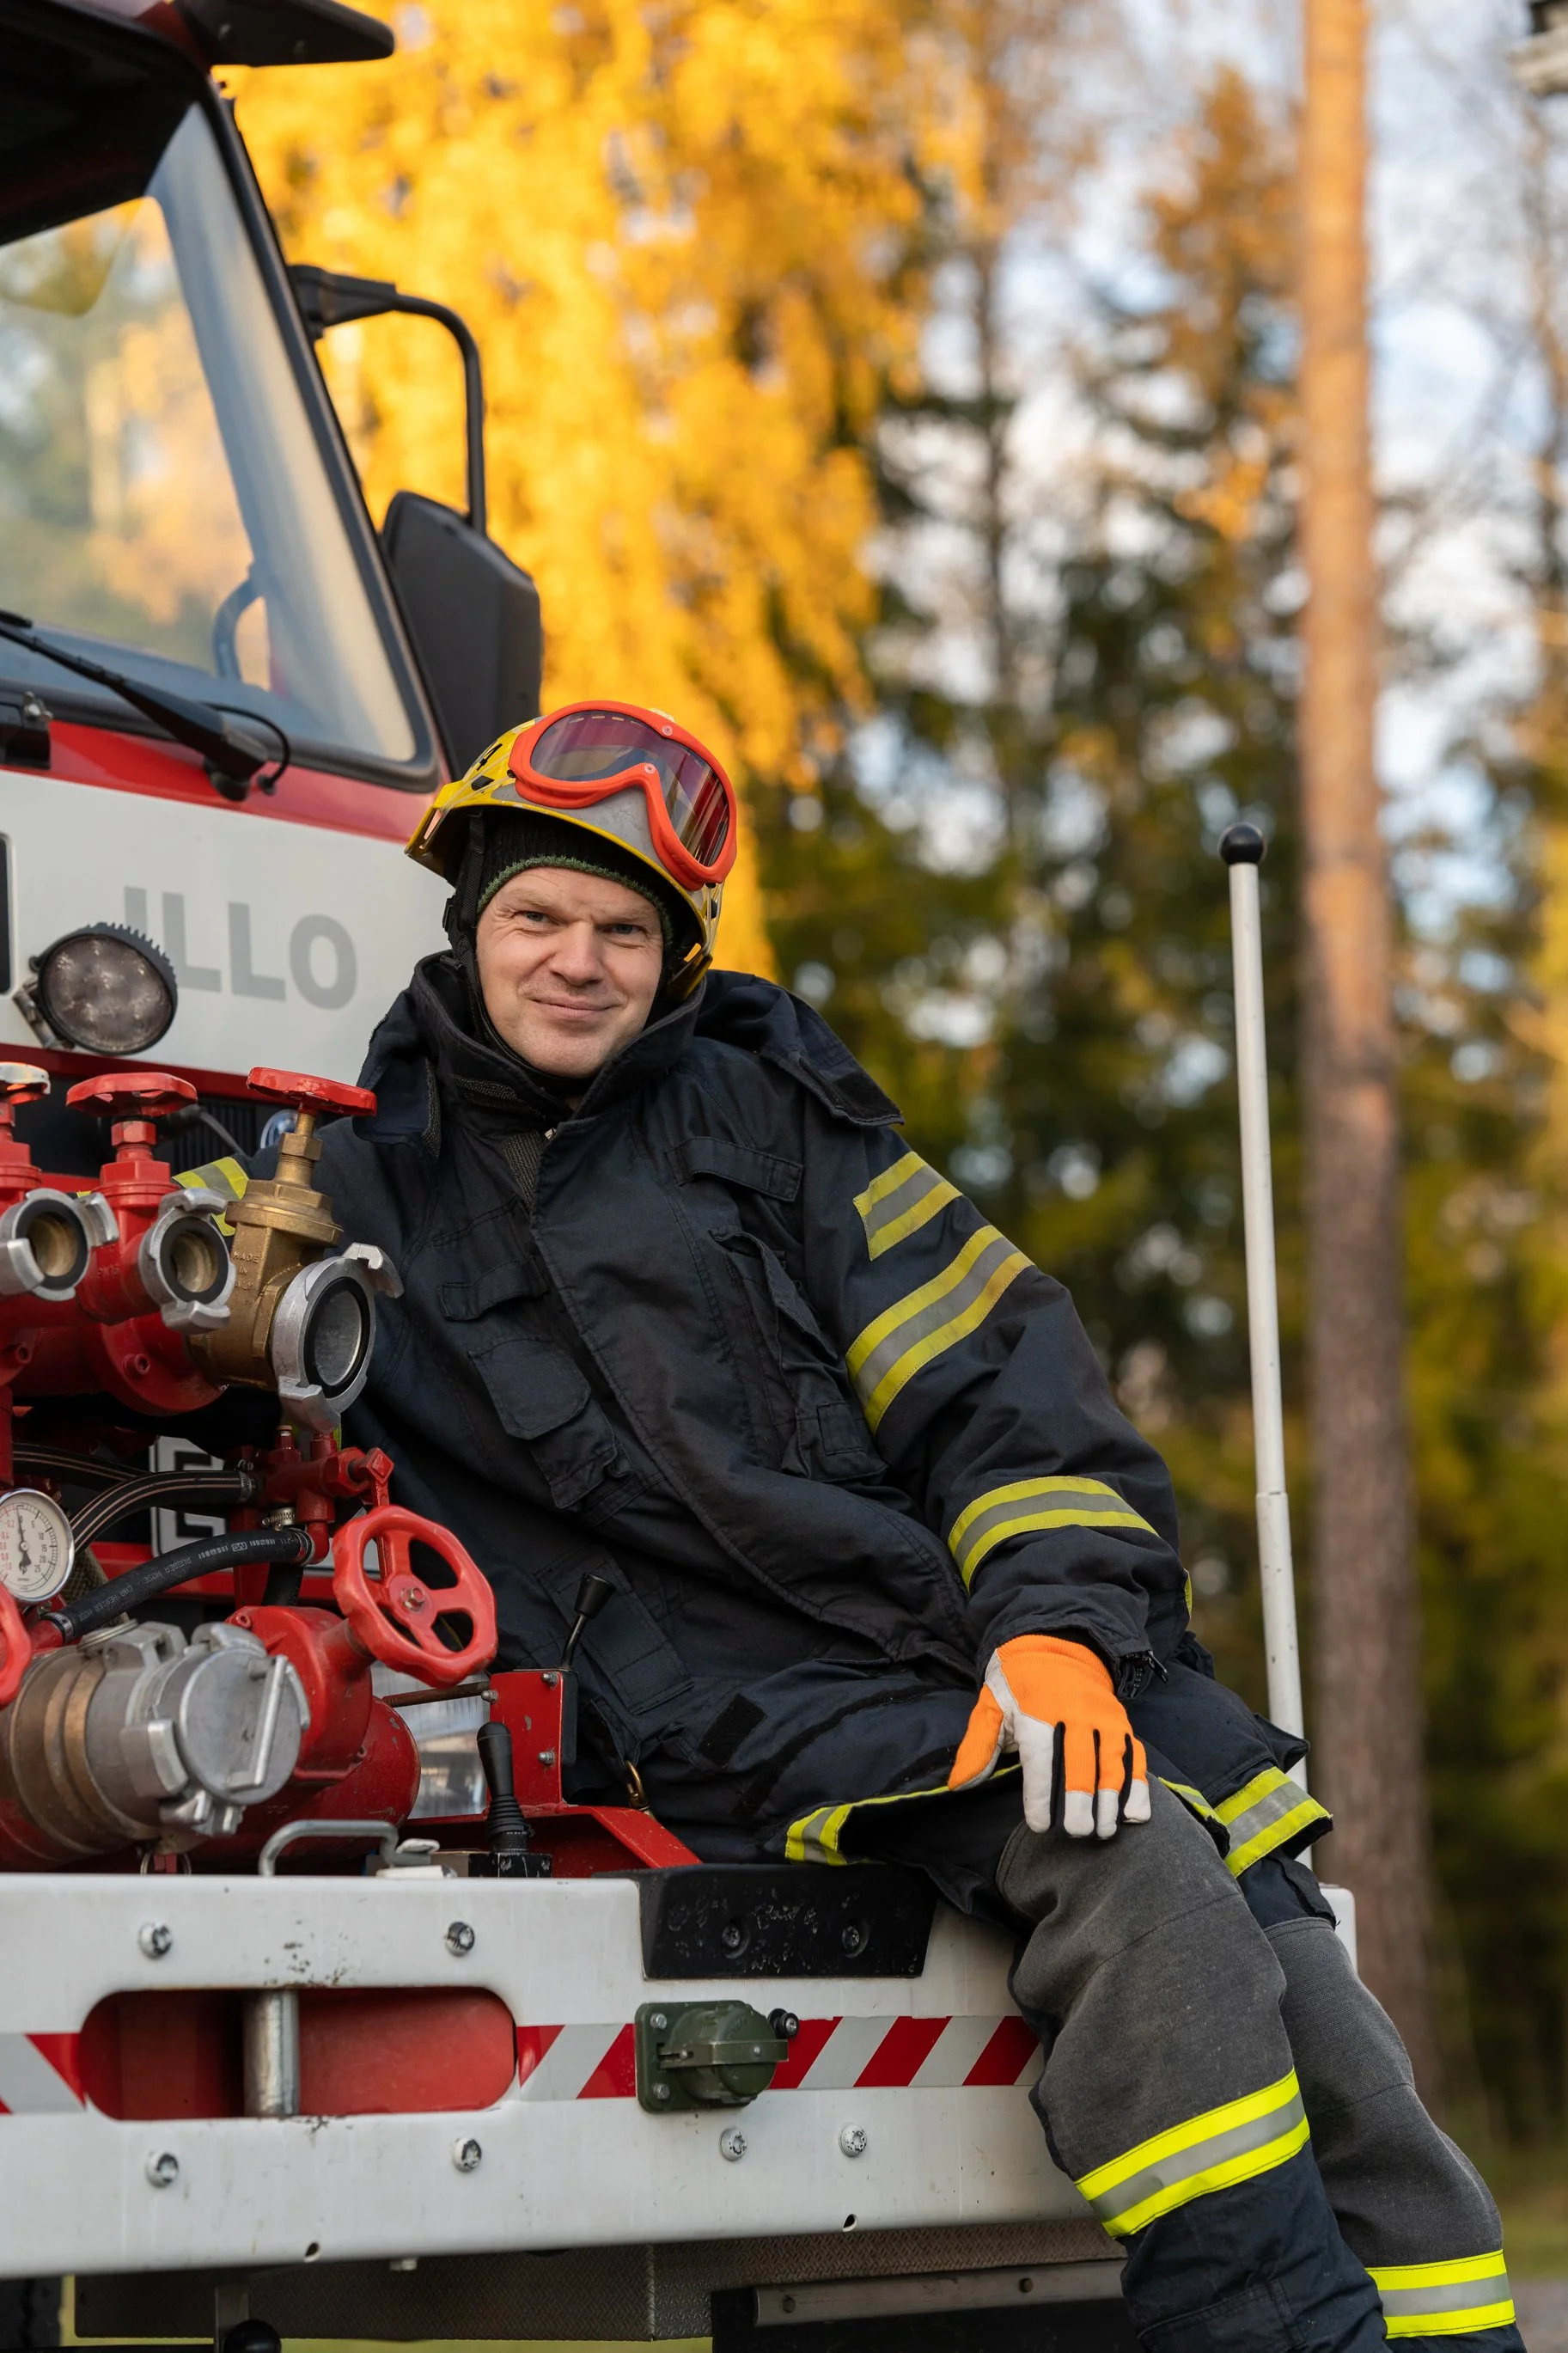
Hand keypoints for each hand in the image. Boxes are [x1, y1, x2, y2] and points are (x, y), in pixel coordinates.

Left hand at [947, 1635, 1150, 1838]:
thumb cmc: (1017, 1684)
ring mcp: (1103, 1716)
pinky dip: (1138, 1785)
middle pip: (1080, 1761)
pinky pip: (1135, 1754)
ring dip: (1112, 1798)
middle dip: (1081, 1800)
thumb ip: (978, 1745)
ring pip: (1112, 1760)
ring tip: (1106, 1830)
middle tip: (1078, 1831)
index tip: (1039, 1824)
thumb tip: (959, 1784)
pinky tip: (1134, 1814)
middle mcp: (1074, 1712)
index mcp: (1037, 1710)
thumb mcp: (991, 1705)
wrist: (1055, 1644)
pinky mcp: (1121, 1721)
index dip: (1040, 1793)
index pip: (1040, 1757)